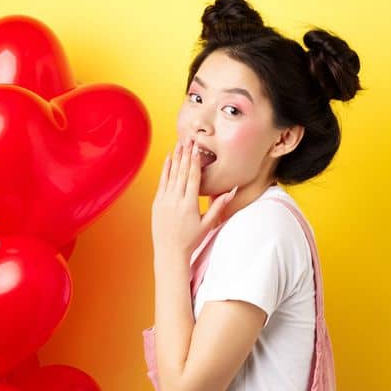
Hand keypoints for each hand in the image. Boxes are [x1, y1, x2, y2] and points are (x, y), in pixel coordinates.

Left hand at [152, 139, 236, 262]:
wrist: (169, 251)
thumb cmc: (191, 239)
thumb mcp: (208, 223)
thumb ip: (219, 205)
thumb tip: (233, 190)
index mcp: (189, 205)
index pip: (192, 178)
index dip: (195, 162)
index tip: (197, 148)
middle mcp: (175, 201)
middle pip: (181, 172)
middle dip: (186, 155)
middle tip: (189, 139)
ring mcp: (164, 201)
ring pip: (171, 175)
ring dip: (176, 158)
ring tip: (179, 144)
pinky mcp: (157, 203)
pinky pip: (162, 182)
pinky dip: (165, 169)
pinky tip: (169, 158)